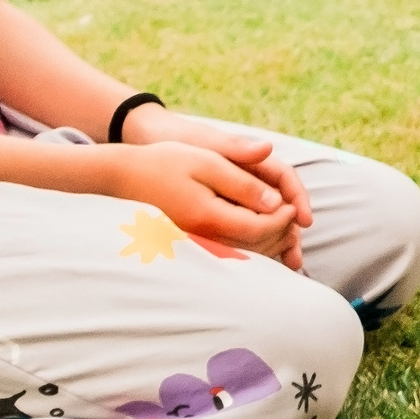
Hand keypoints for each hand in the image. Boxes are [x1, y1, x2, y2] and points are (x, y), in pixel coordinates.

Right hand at [98, 139, 304, 268]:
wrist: (123, 178)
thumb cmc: (164, 163)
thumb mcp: (207, 162)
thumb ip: (243, 181)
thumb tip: (278, 201)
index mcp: (207, 216)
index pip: (259, 228)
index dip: (284, 218)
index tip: (294, 205)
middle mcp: (202, 239)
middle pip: (255, 247)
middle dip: (282, 234)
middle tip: (296, 216)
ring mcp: (196, 246)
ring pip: (244, 256)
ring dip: (270, 245)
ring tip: (284, 226)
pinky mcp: (192, 247)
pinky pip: (229, 254)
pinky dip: (251, 246)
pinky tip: (260, 232)